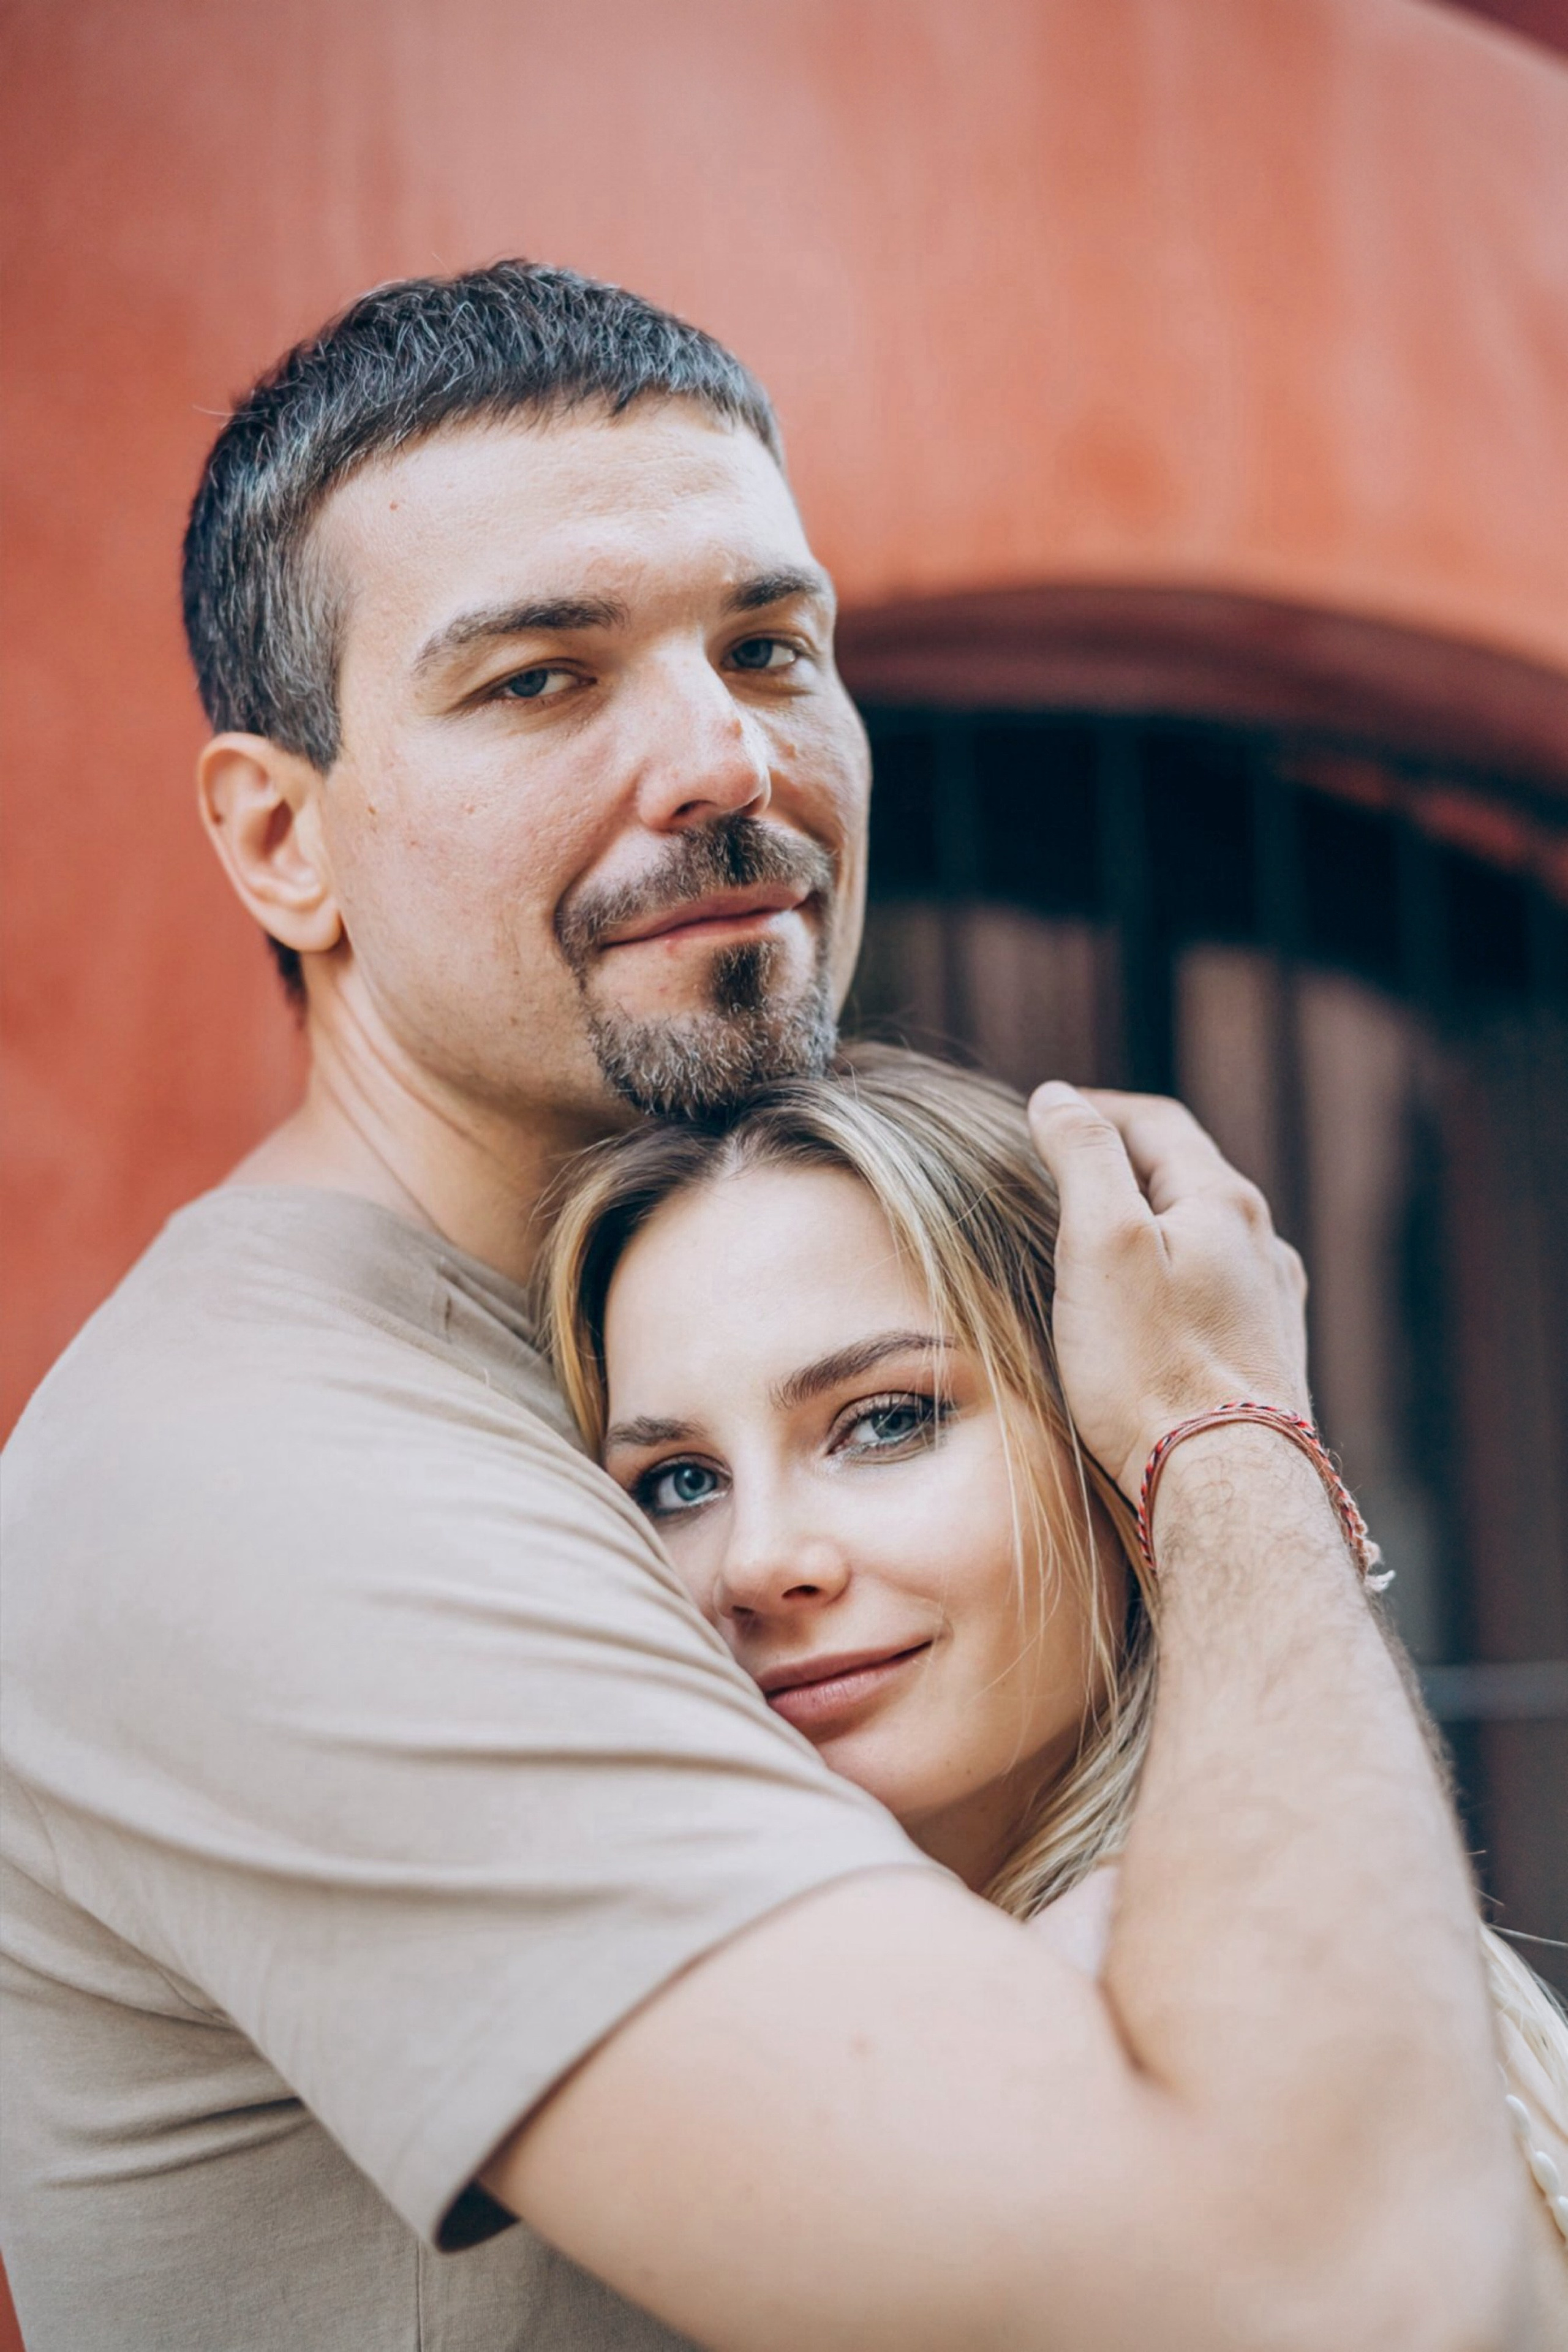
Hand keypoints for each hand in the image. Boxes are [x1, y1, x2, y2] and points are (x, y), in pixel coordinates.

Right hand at [1026, 1084, 1309, 1499]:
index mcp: (1225, 1203)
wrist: (1224, 1488)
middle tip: (1062, 1169)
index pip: (1156, 1123)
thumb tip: (1059, 1097)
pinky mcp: (1267, 1360)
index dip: (1096, 1109)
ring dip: (1152, 1222)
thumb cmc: (1152, 1370)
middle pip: (1187, 1176)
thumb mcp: (1101, 1243)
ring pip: (1205, 1237)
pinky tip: (1149, 1311)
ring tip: (1098, 1238)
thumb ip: (1083, 1158)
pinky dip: (1173, 1276)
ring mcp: (1272, 1305)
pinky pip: (1216, 1292)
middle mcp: (1262, 1246)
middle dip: (1124, 1163)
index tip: (1045, 1115)